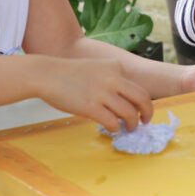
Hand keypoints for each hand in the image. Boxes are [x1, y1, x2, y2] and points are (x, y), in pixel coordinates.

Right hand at [38, 58, 152, 132]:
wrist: (46, 74)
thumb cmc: (69, 74)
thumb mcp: (97, 68)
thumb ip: (112, 78)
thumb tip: (124, 100)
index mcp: (115, 67)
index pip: (137, 85)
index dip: (141, 100)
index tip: (140, 108)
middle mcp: (112, 78)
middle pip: (142, 98)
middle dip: (148, 112)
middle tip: (146, 120)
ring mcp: (102, 93)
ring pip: (129, 113)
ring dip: (132, 123)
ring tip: (129, 128)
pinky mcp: (91, 107)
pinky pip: (112, 122)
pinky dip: (115, 128)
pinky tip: (112, 129)